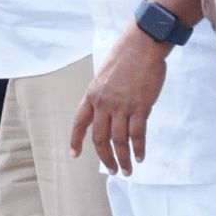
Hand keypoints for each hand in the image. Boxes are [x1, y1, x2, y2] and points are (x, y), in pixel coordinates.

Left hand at [70, 23, 167, 174]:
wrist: (141, 45)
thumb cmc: (125, 57)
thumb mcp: (105, 76)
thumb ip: (104, 95)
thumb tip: (109, 112)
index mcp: (92, 94)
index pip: (79, 122)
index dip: (75, 139)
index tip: (74, 154)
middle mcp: (103, 102)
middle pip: (99, 138)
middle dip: (105, 157)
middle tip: (112, 171)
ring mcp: (121, 105)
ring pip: (118, 140)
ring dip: (123, 158)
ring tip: (127, 170)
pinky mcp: (140, 106)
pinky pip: (138, 134)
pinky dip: (139, 148)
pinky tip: (140, 157)